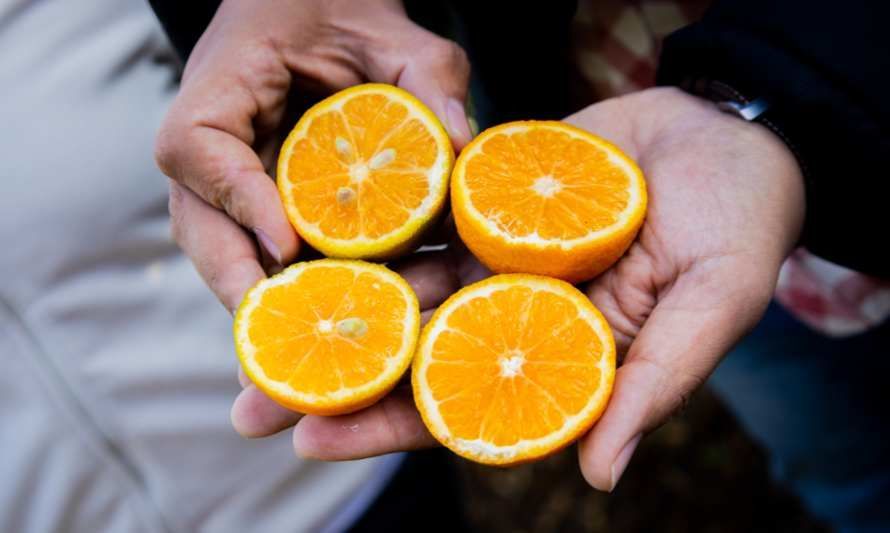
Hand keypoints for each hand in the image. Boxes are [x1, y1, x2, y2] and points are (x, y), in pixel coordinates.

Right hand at [156, 0, 473, 442]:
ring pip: (225, 253)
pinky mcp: (255, 204)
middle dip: (240, 287)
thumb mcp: (395, 33)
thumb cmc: (340, 12)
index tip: (287, 247)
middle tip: (286, 345)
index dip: (238, 202)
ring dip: (267, 305)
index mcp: (221, 87)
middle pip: (200, 225)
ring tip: (311, 358)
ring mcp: (227, 180)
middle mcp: (210, 144)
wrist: (313, 10)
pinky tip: (336, 327)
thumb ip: (429, 77)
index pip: (200, 150)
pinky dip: (294, 291)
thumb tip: (464, 148)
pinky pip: (262, 253)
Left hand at [231, 87, 805, 479]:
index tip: (316, 438)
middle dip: (336, 379)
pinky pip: (422, 214)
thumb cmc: (740, 225)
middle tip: (251, 402)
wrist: (729, 132)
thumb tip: (601, 476)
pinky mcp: (487, 197)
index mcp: (557, 357)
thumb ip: (654, 385)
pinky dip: (374, 226)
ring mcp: (496, 253)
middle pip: (411, 354)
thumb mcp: (712, 307)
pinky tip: (313, 235)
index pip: (463, 408)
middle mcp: (515, 312)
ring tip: (262, 318)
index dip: (391, 426)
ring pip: (403, 285)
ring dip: (337, 304)